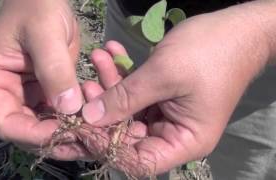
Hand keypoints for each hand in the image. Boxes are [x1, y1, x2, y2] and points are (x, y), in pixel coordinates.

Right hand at [0, 0, 84, 159]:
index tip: (66, 133)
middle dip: (56, 139)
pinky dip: (75, 120)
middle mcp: (6, 94)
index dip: (35, 134)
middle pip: (27, 131)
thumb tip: (69, 109)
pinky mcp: (46, 92)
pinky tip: (94, 120)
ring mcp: (26, 94)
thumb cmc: (37, 6)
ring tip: (94, 135)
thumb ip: (54, 70)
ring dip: (68, 134)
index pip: (6, 122)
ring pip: (45, 126)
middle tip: (87, 142)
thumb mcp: (44, 33)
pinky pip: (59, 113)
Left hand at [82, 3, 274, 175]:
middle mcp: (174, 133)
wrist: (237, 28)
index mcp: (183, 142)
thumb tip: (89, 118)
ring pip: (128, 109)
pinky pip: (136, 92)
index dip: (108, 147)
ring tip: (98, 59)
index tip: (82, 126)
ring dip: (111, 84)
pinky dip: (123, 74)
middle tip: (84, 87)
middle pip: (128, 134)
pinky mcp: (161, 95)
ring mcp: (167, 114)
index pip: (138, 160)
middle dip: (104, 109)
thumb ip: (125, 99)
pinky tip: (111, 53)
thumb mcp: (163, 76)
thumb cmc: (208, 53)